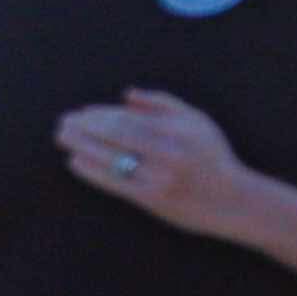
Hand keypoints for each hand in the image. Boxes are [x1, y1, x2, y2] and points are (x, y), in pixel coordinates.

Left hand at [55, 88, 245, 231]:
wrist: (232, 200)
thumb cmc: (212, 157)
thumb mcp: (197, 120)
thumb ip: (162, 103)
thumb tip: (126, 95)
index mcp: (177, 130)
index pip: (127, 118)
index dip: (99, 115)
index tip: (81, 113)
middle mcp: (167, 152)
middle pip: (115, 135)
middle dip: (85, 128)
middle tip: (63, 124)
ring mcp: (159, 177)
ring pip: (111, 158)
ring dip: (82, 147)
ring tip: (64, 139)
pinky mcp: (153, 199)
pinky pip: (115, 183)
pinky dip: (92, 171)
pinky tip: (75, 162)